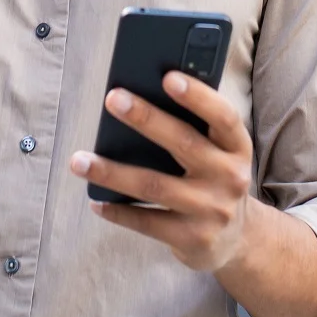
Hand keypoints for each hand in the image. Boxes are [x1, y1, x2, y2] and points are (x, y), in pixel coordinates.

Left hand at [70, 72, 255, 273]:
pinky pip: (147, 222)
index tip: (167, 77)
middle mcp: (229, 177)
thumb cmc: (215, 179)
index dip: (198, 97)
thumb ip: (196, 129)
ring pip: (154, 186)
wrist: (237, 239)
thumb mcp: (220, 153)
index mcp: (237, 147)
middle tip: (112, 99)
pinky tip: (95, 201)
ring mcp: (211, 210)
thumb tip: (144, 97)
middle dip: (146, 119)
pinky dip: (118, 211)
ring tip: (79, 160)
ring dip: (112, 172)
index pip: (223, 116)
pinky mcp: (192, 238)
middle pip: (184, 143)